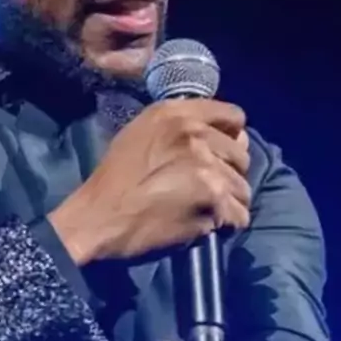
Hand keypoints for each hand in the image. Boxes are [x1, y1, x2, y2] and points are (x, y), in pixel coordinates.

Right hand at [49, 98, 250, 264]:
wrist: (97, 219)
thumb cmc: (115, 180)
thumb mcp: (140, 133)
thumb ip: (181, 127)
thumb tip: (228, 137)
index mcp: (177, 114)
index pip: (234, 116)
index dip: (230, 138)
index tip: (218, 155)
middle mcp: (196, 135)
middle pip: (242, 155)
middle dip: (228, 174)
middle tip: (204, 190)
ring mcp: (207, 168)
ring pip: (243, 188)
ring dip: (227, 204)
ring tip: (202, 211)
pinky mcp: (213, 201)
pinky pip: (239, 216)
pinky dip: (226, 226)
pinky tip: (204, 226)